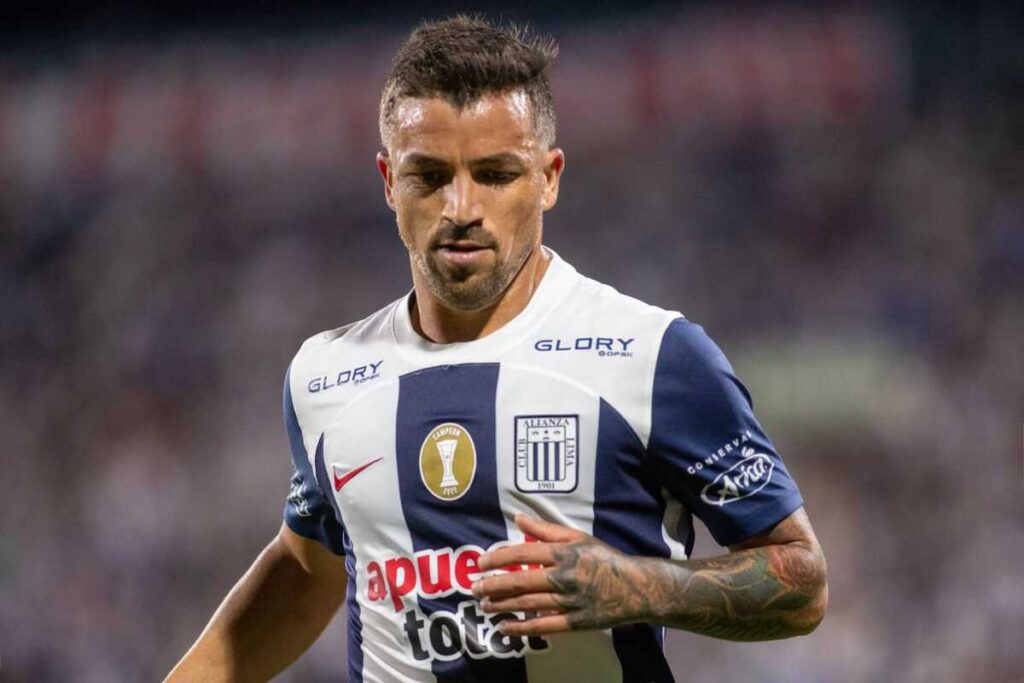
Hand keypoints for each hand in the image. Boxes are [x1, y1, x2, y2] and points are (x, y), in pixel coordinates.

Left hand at [473, 514, 653, 635]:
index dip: (499, 558)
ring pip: (529, 604)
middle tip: (475, 588)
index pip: (524, 553)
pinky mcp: (575, 622)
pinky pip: (543, 626)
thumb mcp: (578, 537)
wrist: (636, 587)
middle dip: (494, 585)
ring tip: (484, 606)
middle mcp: (564, 576)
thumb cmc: (603, 559)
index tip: (481, 563)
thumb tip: (519, 517)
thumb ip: (546, 529)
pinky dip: (522, 628)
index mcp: (564, 553)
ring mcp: (569, 601)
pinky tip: (504, 628)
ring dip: (503, 605)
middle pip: (522, 580)